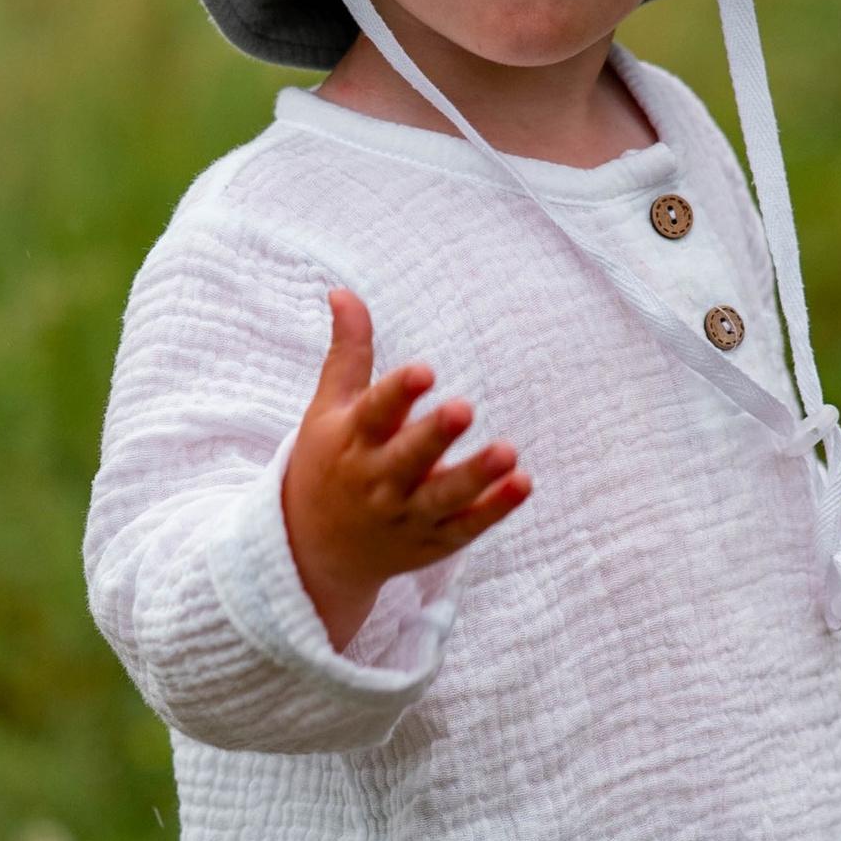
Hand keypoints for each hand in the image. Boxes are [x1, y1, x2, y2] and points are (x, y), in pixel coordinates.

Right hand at [281, 289, 530, 650]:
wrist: (317, 550)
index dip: (397, 393)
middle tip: (464, 408)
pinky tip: (523, 483)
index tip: (424, 371)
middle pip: (407, 458)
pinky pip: (466, 527)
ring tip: (508, 452)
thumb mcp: (328, 409)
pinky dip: (494, 510)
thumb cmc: (330, 462)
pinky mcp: (434, 540)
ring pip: (443, 497)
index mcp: (351, 441)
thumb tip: (343, 291)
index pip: (374, 414)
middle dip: (433, 436)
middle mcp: (378, 480)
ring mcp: (407, 514)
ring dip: (475, 476)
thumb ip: (349, 353)